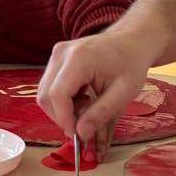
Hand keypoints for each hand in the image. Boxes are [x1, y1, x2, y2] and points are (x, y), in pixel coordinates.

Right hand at [37, 30, 161, 143]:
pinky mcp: (55, 58)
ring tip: (86, 108)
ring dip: (61, 109)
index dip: (64, 119)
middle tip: (84, 125)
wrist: (130, 40)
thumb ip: (101, 114)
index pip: (57, 95)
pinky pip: (49, 86)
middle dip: (62, 117)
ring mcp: (56, 54)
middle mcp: (61, 54)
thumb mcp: (124, 93)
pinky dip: (62, 100)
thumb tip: (81, 134)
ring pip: (44, 93)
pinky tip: (82, 98)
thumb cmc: (131, 63)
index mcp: (78, 58)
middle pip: (46, 95)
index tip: (79, 135)